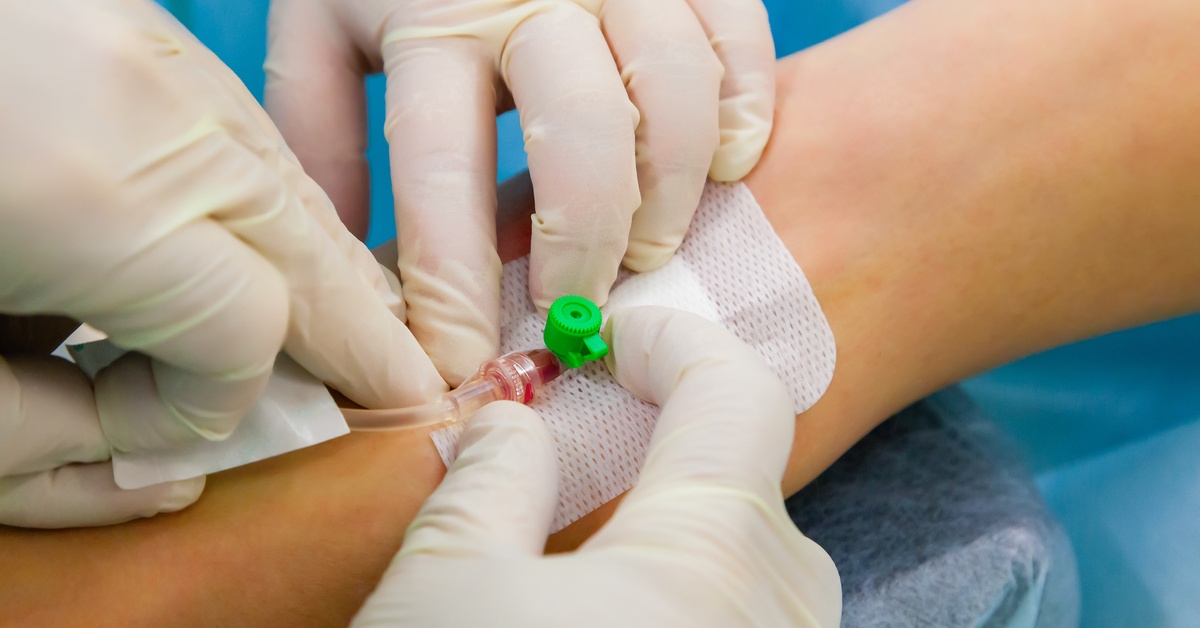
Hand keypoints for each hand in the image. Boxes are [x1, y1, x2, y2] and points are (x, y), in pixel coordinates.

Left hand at [0, 0, 445, 527]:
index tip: (167, 433)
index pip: (247, 334)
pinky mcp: (125, 23)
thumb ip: (34, 437)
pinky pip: (231, 133)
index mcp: (100, 202)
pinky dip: (255, 202)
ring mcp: (144, 48)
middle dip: (355, 334)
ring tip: (340, 325)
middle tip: (393, 385)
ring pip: (287, 183)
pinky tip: (250, 242)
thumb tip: (159, 465)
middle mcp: (153, 109)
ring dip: (315, 268)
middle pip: (315, 249)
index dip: (217, 407)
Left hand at [265, 0, 775, 383]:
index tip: (458, 364)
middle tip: (574, 312)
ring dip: (672, 194)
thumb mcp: (322, 24)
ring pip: (675, 97)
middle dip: (583, 252)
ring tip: (650, 250)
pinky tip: (731, 163)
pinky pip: (740, 39)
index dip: (451, 287)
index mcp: (427, 16)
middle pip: (581, 143)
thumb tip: (343, 264)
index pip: (439, 177)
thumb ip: (321, 134)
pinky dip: (747, 108)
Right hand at [351, 307, 840, 626]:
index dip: (668, 341)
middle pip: (738, 474)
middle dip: (657, 448)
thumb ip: (490, 481)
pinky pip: (745, 611)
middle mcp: (780, 600)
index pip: (734, 387)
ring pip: (744, 552)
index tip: (603, 341)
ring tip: (580, 554)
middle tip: (572, 457)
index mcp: (713, 549)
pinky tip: (609, 614)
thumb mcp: (446, 591)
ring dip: (671, 528)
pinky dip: (687, 589)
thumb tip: (511, 421)